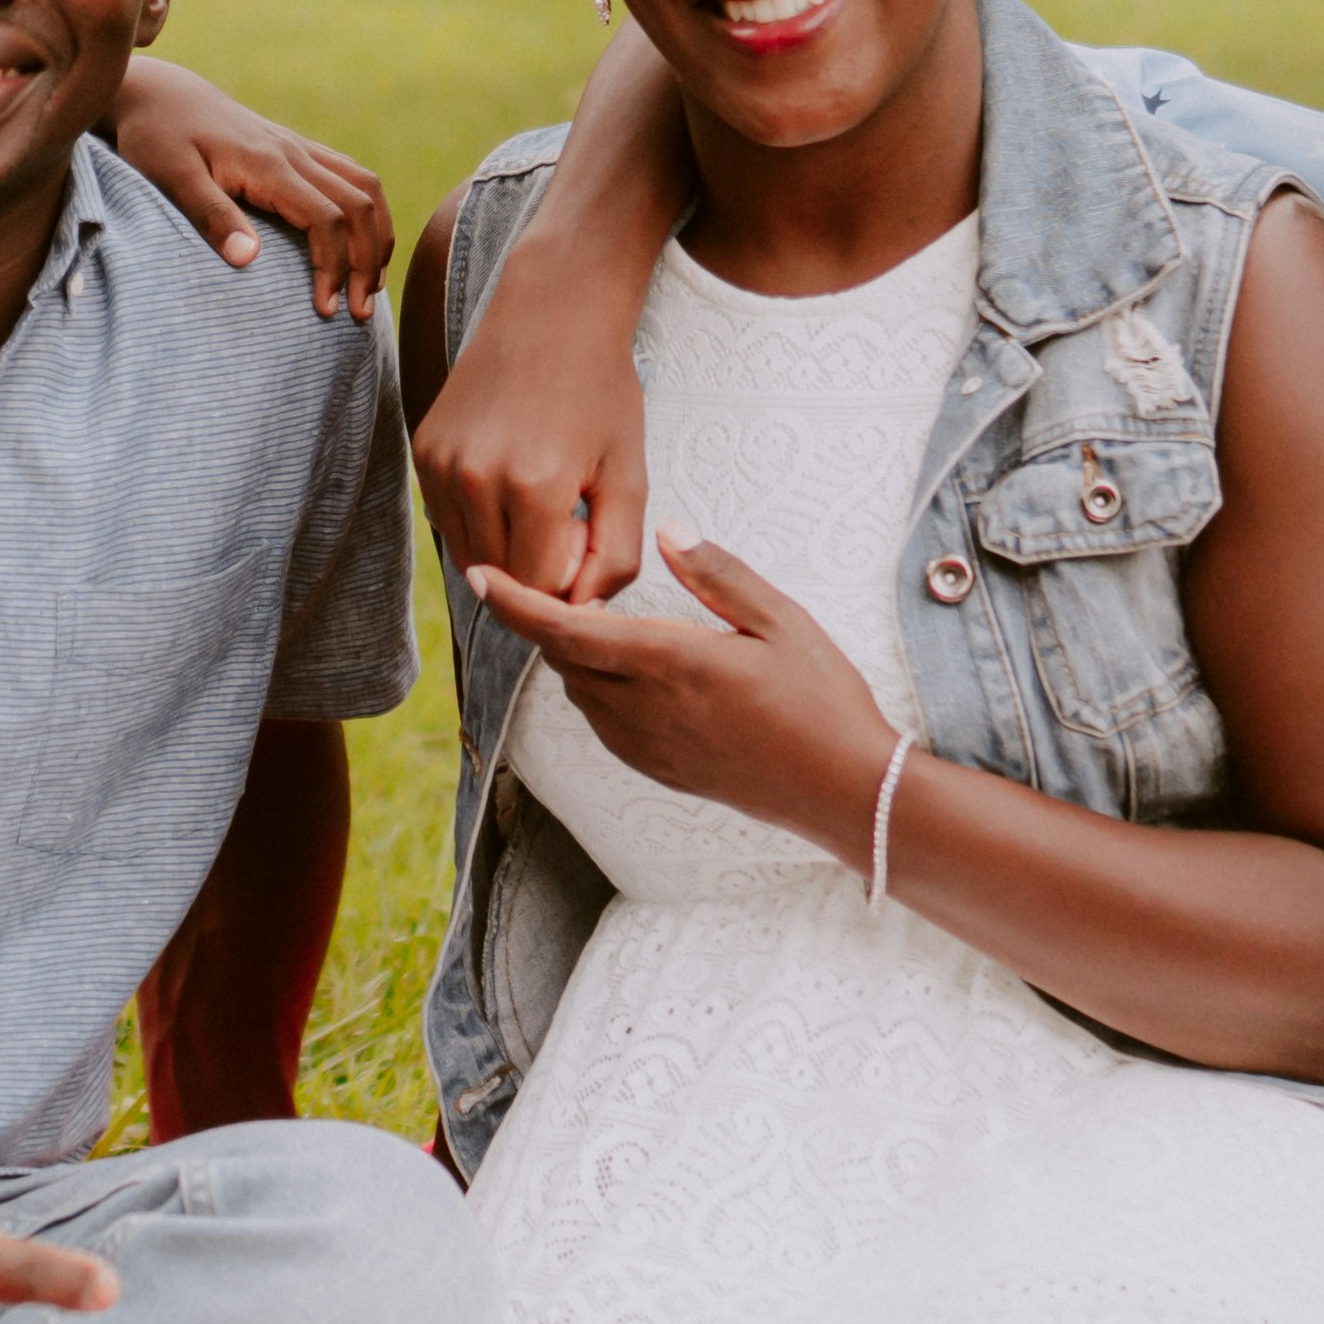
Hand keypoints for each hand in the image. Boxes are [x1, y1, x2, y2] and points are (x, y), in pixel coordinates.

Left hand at [108, 60, 390, 317]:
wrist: (159, 94)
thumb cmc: (157, 138)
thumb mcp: (171, 178)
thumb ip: (211, 216)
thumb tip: (248, 260)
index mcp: (268, 165)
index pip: (326, 219)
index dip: (334, 267)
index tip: (325, 310)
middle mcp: (294, 153)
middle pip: (359, 205)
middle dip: (367, 261)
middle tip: (360, 312)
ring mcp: (299, 148)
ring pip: (365, 187)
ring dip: (377, 236)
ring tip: (371, 284)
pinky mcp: (296, 148)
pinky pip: (352, 176)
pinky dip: (368, 212)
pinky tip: (361, 242)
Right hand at [420, 288, 655, 607]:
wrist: (550, 310)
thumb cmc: (602, 391)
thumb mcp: (630, 474)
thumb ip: (616, 556)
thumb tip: (581, 613)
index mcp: (535, 486)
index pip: (541, 589)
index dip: (570, 579)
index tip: (588, 536)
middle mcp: (476, 478)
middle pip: (503, 578)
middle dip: (538, 567)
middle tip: (568, 514)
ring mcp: (441, 464)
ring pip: (470, 557)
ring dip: (506, 547)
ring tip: (539, 496)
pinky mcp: (422, 453)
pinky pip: (449, 521)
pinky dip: (480, 519)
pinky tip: (510, 477)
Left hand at [465, 530, 897, 852]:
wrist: (846, 791)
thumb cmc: (824, 699)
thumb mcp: (781, 620)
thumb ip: (718, 574)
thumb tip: (668, 532)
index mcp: (670, 663)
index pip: (566, 630)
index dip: (513, 602)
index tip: (477, 575)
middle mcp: (647, 710)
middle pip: (565, 660)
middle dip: (552, 622)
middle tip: (566, 582)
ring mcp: (651, 748)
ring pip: (583, 695)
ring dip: (578, 658)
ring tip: (602, 623)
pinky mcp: (663, 772)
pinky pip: (607, 726)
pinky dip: (600, 692)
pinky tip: (633, 674)